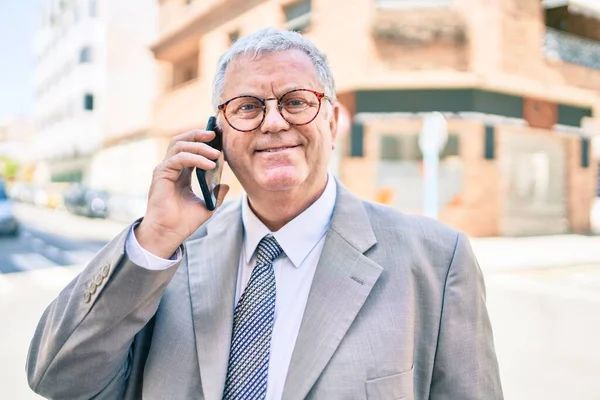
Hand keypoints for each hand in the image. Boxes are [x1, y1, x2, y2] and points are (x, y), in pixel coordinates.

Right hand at [135, 129, 229, 257]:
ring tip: (216, 154)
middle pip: (181, 140)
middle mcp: (171, 168)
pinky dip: (195, 158)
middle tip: (215, 135)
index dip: (203, 141)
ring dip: (200, 147)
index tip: (219, 139)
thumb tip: (225, 185)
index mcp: (181, 173)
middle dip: (198, 134)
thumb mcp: (207, 206)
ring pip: (179, 145)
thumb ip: (216, 194)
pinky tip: (210, 165)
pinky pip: (178, 158)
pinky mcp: (161, 174)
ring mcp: (165, 169)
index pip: (190, 149)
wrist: (169, 234)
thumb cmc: (184, 222)